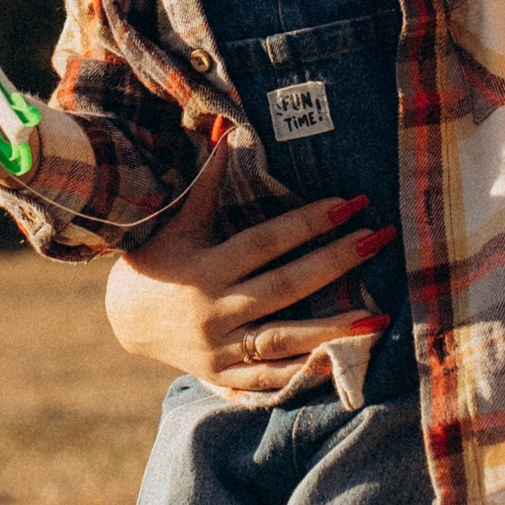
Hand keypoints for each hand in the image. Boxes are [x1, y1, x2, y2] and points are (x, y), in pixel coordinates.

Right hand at [102, 137, 396, 392]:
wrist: (124, 322)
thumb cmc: (159, 260)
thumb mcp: (179, 221)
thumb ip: (208, 180)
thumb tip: (224, 125)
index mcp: (206, 267)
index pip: (267, 241)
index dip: (310, 221)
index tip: (352, 202)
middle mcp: (214, 310)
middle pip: (285, 286)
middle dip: (336, 262)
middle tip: (380, 240)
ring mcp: (219, 348)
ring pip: (284, 339)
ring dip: (334, 329)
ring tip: (380, 317)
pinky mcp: (224, 377)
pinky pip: (270, 379)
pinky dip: (304, 372)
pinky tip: (342, 360)